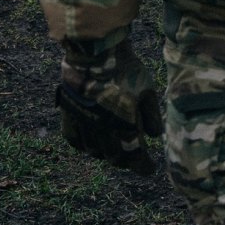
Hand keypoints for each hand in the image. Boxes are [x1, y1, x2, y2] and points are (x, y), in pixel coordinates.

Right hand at [57, 40, 161, 174]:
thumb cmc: (125, 70)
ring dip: (105, 154)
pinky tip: (90, 145)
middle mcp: (102, 130)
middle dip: (126, 160)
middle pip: (114, 156)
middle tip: (133, 159)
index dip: (142, 166)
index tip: (150, 170)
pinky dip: (83, 146)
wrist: (95, 55)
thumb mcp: (147, 91)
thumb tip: (155, 136)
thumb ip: (152, 115)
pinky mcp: (69, 115)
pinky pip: (75, 139)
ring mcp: (84, 124)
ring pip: (94, 150)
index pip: (134, 155)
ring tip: (114, 153)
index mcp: (123, 126)